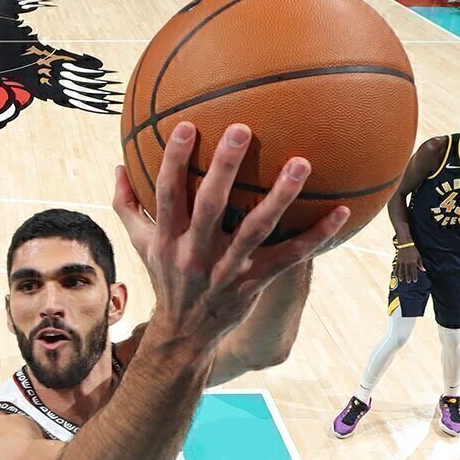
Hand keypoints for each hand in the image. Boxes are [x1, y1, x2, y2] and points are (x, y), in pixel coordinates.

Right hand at [110, 122, 348, 349]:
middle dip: (224, 167)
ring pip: (256, 229)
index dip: (173, 161)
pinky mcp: (256, 282)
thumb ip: (127, 205)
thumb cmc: (166, 279)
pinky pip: (290, 258)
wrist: (185, 334)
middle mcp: (196, 253)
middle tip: (241, 128)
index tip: (185, 125)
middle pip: (210, 205)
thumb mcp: (140, 245)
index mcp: (168, 239)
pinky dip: (316, 236)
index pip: (167, 194)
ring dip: (280, 196)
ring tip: (301, 164)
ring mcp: (228, 269)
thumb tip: (118, 165)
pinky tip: (341, 211)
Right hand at [394, 241, 423, 285]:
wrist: (406, 244)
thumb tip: (424, 270)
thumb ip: (420, 264)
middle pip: (407, 272)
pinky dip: (396, 271)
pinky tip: (395, 275)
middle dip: (408, 277)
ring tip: (401, 280)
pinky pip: (396, 267)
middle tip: (408, 282)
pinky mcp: (398, 260)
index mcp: (413, 262)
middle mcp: (407, 263)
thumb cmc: (413, 250)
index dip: (414, 276)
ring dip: (401, 276)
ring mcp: (402, 262)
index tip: (414, 281)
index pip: (414, 271)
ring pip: (401, 270)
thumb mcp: (418, 256)